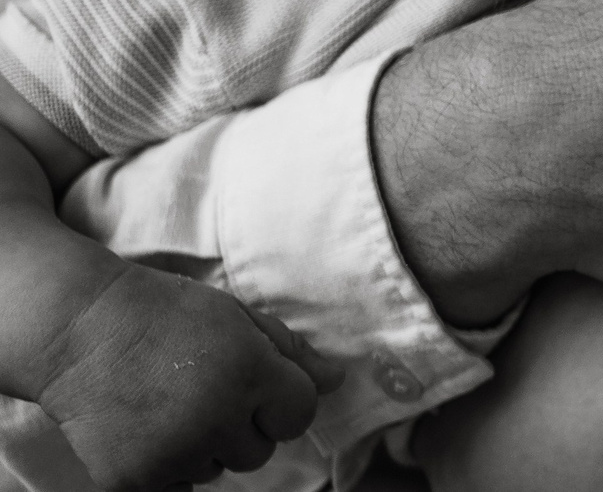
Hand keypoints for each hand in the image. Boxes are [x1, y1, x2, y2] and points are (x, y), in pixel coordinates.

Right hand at [37, 256, 336, 490]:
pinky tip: (150, 429)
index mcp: (249, 373)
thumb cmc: (164, 314)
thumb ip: (291, 351)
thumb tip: (338, 380)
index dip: (283, 400)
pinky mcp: (133, 480)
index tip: (258, 384)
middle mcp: (215, 419)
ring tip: (172, 404)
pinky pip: (179, 487)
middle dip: (244, 425)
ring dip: (207, 446)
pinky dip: (170, 467)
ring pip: (219, 469)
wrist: (79, 329)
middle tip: (205, 389)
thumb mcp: (236, 317)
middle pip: (261, 450)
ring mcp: (173, 454)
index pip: (300, 414)